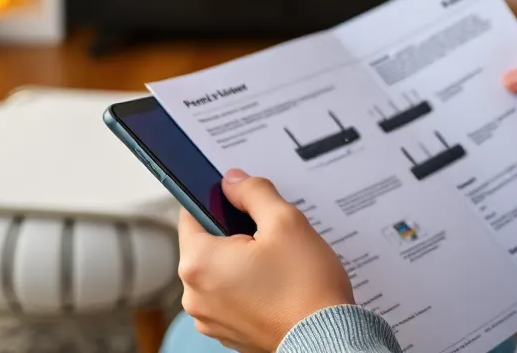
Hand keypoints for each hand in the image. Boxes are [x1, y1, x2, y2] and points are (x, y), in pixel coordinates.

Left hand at [178, 170, 353, 351]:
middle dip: (235, 235)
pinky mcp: (226, 333)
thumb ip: (253, 192)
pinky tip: (276, 286)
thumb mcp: (285, 221)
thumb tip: (233, 181)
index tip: (240, 202)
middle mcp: (194, 295)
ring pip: (219, 271)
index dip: (217, 202)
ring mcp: (209, 318)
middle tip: (271, 237)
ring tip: (278, 265)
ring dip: (241, 262)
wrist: (326, 337)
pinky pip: (229, 297)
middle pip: (207, 245)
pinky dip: (247, 288)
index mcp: (198, 263)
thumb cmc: (306, 286)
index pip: (190, 215)